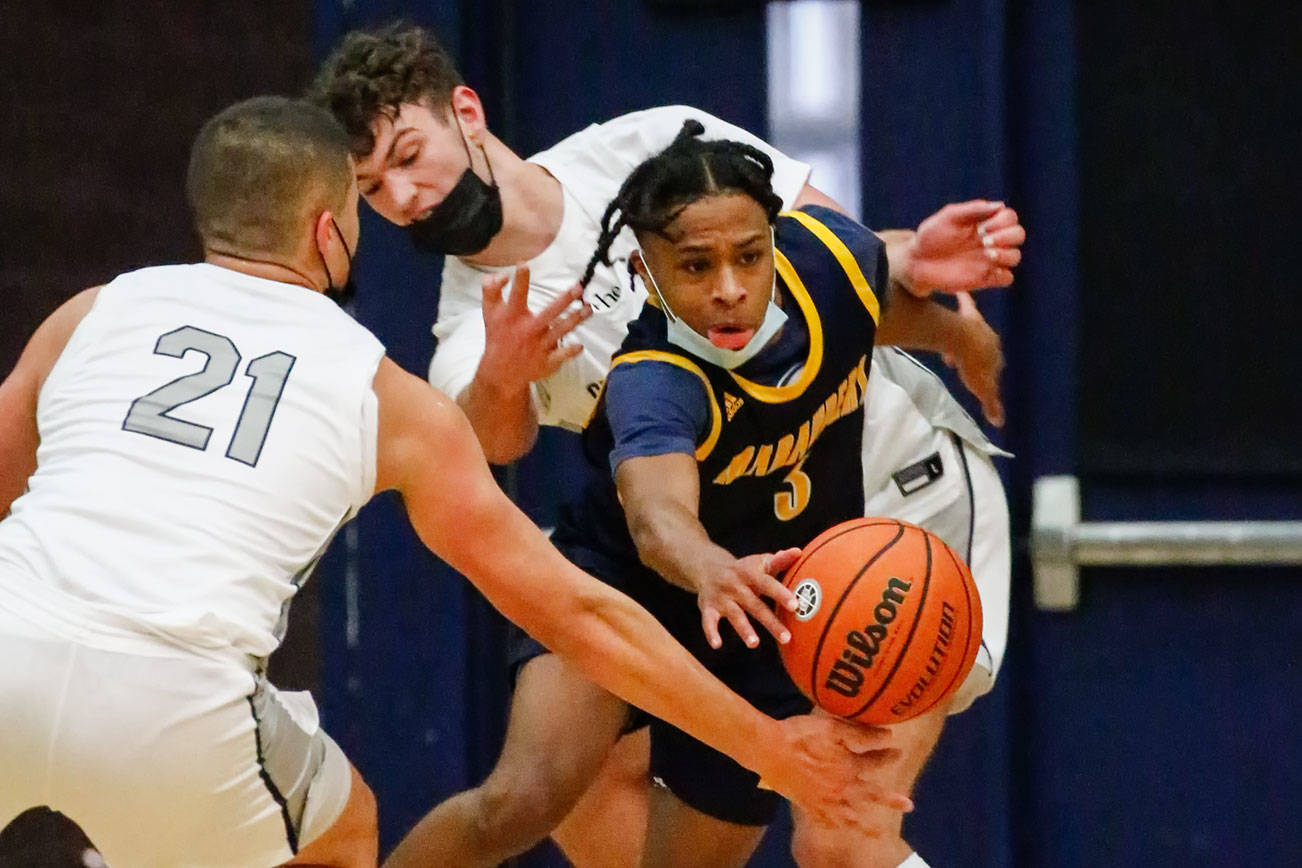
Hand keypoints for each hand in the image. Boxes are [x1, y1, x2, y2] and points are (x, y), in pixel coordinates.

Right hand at [477, 266, 591, 393]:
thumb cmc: (498, 335)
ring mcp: (539, 346)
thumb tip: (501, 275)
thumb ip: (491, 290)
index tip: (524, 264)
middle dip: (564, 301)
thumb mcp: (489, 312)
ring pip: (560, 331)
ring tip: (589, 309)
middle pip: (548, 313)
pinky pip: (560, 355)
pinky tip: (580, 345)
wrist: (500, 371)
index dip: (520, 280)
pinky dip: (570, 351)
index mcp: (513, 316)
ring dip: (576, 319)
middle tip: (577, 288)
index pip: (516, 295)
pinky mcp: (546, 361)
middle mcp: (528, 330)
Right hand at [697, 548, 801, 649]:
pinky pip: (708, 621)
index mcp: (750, 574)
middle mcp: (736, 585)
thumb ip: (779, 560)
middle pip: (755, 605)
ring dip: (744, 629)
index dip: (781, 594)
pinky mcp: (708, 608)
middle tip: (786, 637)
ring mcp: (722, 597)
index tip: (796, 605)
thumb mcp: (760, 562)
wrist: (708, 567)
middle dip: (770, 622)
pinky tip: (717, 645)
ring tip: (754, 644)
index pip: (767, 584)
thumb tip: (799, 552)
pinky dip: (710, 632)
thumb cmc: (744, 569)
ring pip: (734, 615)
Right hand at [756, 712, 912, 828]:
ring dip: (867, 824)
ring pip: (850, 816)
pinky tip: (841, 827)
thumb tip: (888, 737)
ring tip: (878, 833)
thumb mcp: (832, 728)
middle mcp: (841, 788)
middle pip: (870, 794)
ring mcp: (824, 800)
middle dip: (890, 798)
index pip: (874, 762)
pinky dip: (836, 825)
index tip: (897, 751)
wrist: (768, 749)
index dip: (887, 755)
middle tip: (909, 805)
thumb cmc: (800, 735)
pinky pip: (826, 821)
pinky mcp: (808, 805)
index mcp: (848, 766)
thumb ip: (861, 734)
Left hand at [902, 200, 1024, 295]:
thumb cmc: (931, 236)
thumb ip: (973, 209)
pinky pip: (1006, 278)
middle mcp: (991, 240)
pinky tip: (988, 270)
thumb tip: (1000, 205)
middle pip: (1018, 235)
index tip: (982, 227)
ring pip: (1015, 256)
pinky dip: (1004, 275)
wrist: (916, 262)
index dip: (1003, 221)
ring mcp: (989, 260)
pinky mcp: (984, 279)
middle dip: (1007, 236)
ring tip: (987, 255)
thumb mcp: (949, 216)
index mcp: (985, 223)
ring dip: (1007, 254)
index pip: (1010, 218)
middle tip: (985, 240)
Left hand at [942, 292, 1005, 425]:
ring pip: (974, 331)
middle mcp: (991, 338)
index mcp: (996, 354)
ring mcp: (978, 326)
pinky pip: (967, 304)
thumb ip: (991, 403)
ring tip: (950, 351)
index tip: (969, 375)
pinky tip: (961, 292)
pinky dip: (965, 299)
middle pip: (983, 347)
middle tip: (957, 364)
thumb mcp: (982, 389)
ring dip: (965, 339)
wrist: (962, 342)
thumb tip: (999, 422)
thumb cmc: (972, 366)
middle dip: (972, 356)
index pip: (992, 363)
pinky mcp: (967, 315)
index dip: (981, 370)